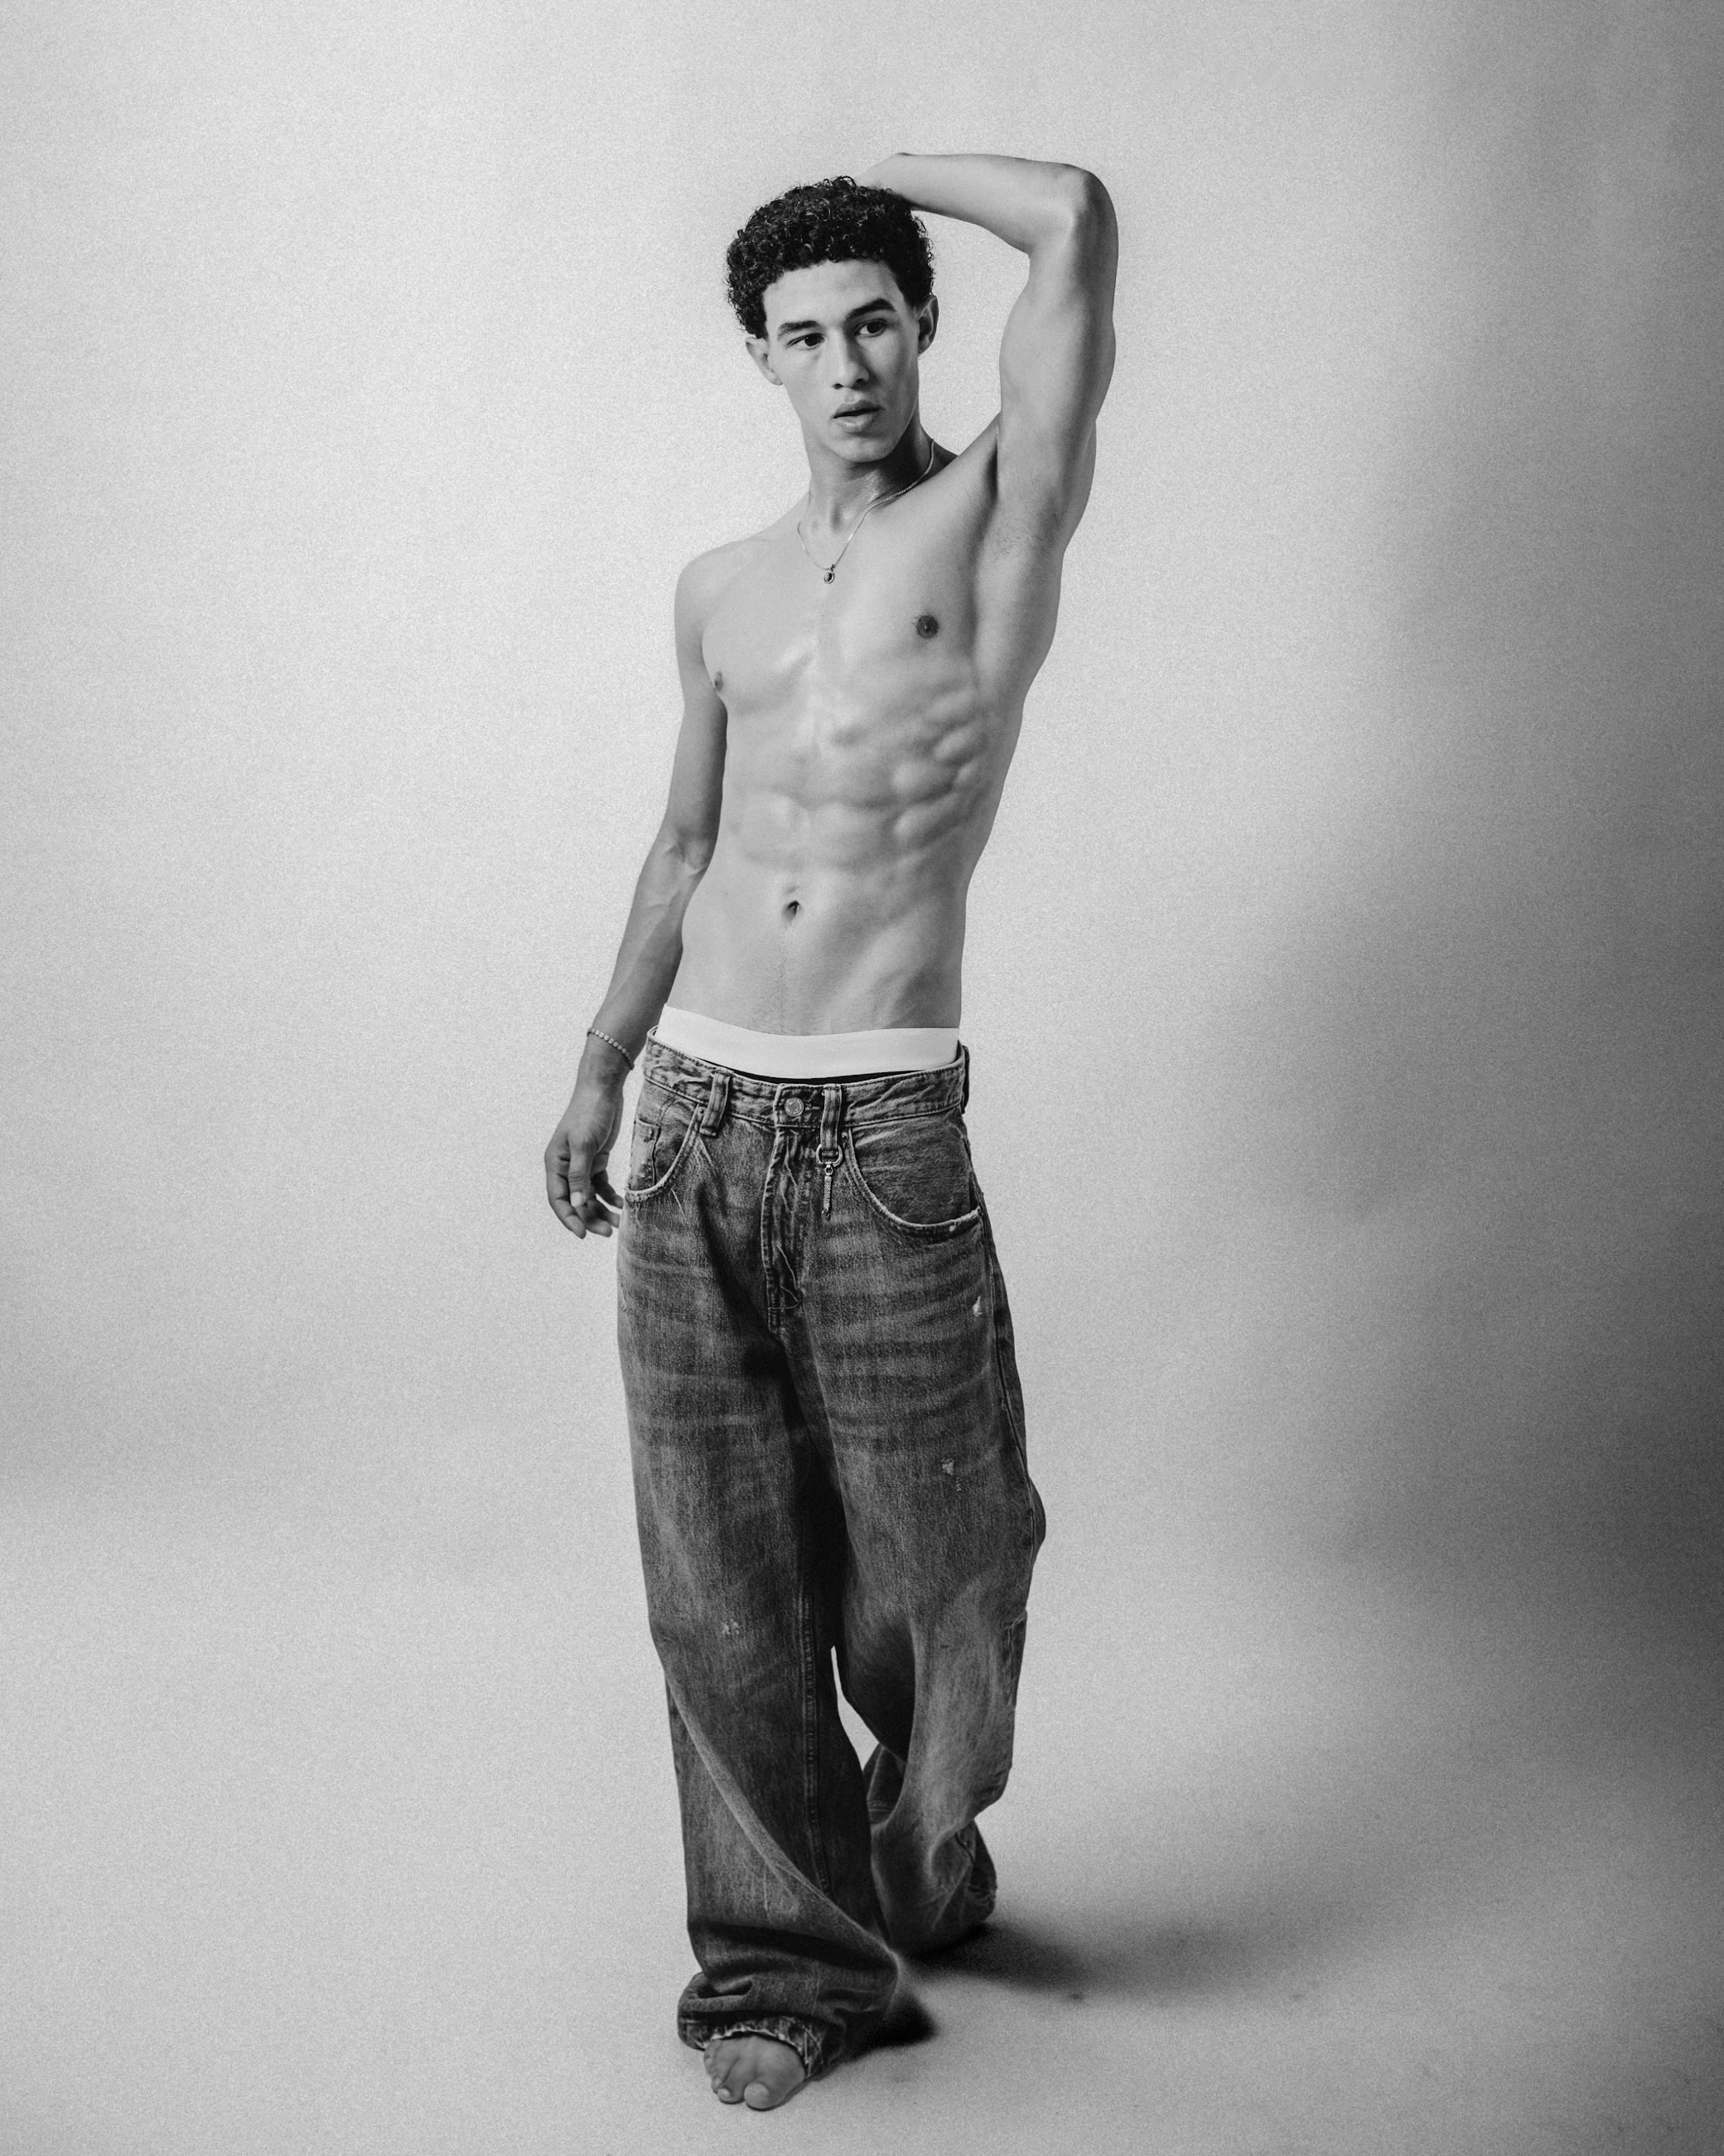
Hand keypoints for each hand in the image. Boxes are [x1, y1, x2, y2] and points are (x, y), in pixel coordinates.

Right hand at [544, 1073, 624, 1238]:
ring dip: (601, 1211)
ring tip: (618, 1223)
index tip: (583, 1235)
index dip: (570, 1218)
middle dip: (590, 1218)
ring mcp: (581, 1164)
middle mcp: (565, 1167)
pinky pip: (601, 1186)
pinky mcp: (596, 1160)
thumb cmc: (590, 1112)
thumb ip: (580, 1175)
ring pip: (589, 1196)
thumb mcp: (584, 1144)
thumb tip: (577, 1204)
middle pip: (575, 1202)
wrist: (603, 1089)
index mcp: (555, 1163)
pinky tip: (622, 1205)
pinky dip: (610, 1197)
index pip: (558, 1199)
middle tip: (609, 1232)